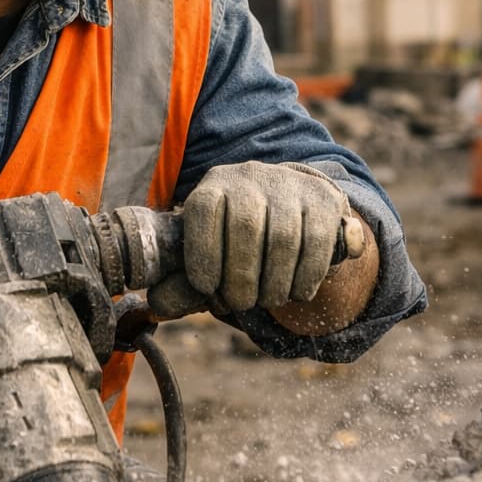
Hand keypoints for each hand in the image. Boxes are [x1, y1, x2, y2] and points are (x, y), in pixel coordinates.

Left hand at [149, 161, 353, 316]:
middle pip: (246, 227)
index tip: (206, 287)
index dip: (202, 254)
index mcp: (214, 185)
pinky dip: (305, 277)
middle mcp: (250, 176)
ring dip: (275, 283)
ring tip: (269, 299)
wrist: (291, 206)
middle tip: (242, 303)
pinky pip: (317, 243)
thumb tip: (158, 305)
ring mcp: (290, 184)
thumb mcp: (209, 254)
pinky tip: (296, 292)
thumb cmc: (238, 241)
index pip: (203, 210)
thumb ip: (184, 283)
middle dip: (242, 277)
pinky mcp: (323, 198)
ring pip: (284, 239)